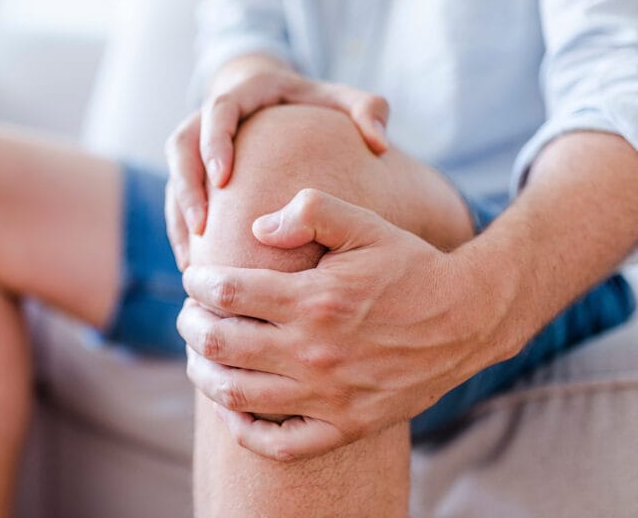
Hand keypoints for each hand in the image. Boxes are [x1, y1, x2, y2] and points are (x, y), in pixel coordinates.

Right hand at [164, 57, 390, 270]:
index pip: (218, 110)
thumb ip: (367, 110)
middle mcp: (210, 116)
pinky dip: (181, 229)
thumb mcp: (341, 99)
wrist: (276, 99)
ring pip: (174, 177)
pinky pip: (177, 199)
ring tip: (191, 257)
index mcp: (244, 93)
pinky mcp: (192, 170)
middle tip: (202, 225)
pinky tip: (194, 263)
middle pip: (181, 145)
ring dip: (179, 215)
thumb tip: (379, 141)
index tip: (224, 178)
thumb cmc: (313, 103)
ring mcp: (197, 144)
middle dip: (187, 186)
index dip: (215, 143)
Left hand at [178, 189, 513, 460]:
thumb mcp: (365, 225)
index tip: (194, 278)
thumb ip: (309, 212)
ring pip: (237, 394)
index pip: (227, 292)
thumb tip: (257, 228)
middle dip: (190, 325)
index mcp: (315, 299)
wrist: (467, 318)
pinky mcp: (347, 426)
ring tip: (198, 355)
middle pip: (220, 343)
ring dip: (203, 373)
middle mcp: (315, 352)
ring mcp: (329, 395)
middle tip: (188, 314)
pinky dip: (245, 432)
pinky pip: (280, 444)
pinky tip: (232, 411)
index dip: (199, 282)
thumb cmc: (411, 267)